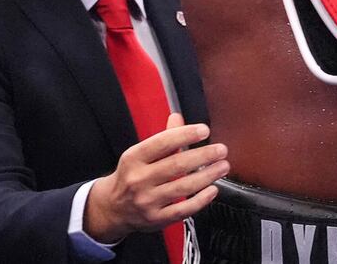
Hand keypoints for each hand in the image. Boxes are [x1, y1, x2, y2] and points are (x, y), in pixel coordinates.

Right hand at [83, 114, 228, 241]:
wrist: (113, 208)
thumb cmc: (131, 175)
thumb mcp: (139, 153)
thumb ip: (162, 137)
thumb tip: (178, 118)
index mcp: (134, 158)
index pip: (162, 143)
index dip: (185, 135)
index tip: (204, 130)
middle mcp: (139, 180)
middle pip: (176, 165)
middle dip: (203, 156)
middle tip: (221, 150)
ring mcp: (147, 201)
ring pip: (182, 187)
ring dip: (207, 176)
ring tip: (223, 166)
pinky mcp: (156, 219)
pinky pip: (182, 210)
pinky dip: (200, 200)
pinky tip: (213, 190)